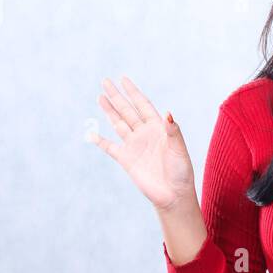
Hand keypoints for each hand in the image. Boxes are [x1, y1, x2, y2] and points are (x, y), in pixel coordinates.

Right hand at [90, 75, 195, 212]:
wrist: (173, 194)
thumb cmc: (181, 171)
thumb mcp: (179, 149)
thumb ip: (173, 131)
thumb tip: (168, 113)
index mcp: (158, 128)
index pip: (143, 105)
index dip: (133, 92)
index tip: (123, 79)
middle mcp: (144, 133)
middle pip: (127, 110)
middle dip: (117, 96)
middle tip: (105, 81)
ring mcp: (134, 145)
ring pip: (118, 123)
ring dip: (109, 111)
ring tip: (100, 97)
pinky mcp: (126, 159)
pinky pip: (110, 147)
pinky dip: (100, 141)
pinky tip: (91, 134)